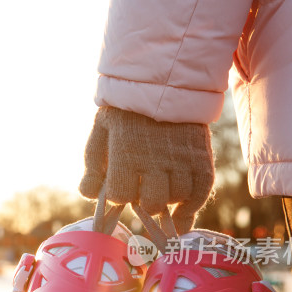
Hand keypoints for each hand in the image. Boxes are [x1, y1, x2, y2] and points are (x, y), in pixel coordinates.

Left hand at [80, 106, 214, 233]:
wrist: (164, 82)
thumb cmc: (126, 111)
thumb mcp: (102, 131)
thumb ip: (93, 165)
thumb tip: (89, 194)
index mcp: (125, 152)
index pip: (120, 195)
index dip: (119, 194)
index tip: (121, 185)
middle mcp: (155, 158)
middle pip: (152, 202)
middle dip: (144, 201)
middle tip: (143, 190)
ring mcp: (181, 158)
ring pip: (177, 198)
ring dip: (167, 200)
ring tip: (160, 189)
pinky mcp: (202, 156)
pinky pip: (201, 192)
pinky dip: (191, 205)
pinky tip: (181, 209)